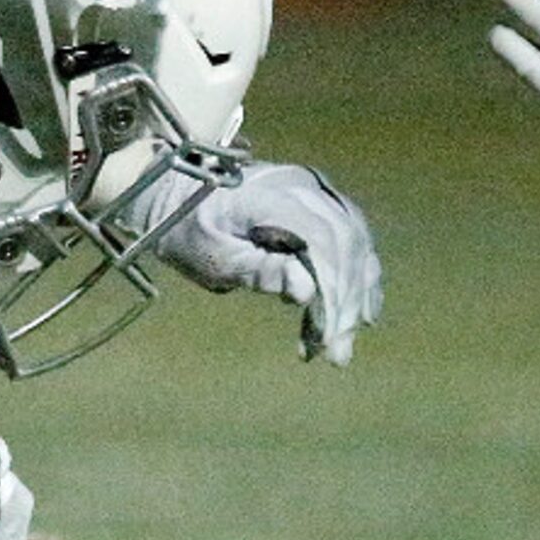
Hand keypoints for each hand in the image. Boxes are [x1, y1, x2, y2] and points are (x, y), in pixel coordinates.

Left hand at [135, 161, 382, 363]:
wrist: (177, 199)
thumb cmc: (189, 231)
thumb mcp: (211, 258)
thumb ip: (258, 272)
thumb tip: (307, 290)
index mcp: (272, 195)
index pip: (320, 238)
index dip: (331, 285)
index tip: (327, 332)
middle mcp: (303, 188)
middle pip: (345, 243)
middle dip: (345, 301)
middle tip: (336, 351)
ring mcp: (316, 195)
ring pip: (355, 245)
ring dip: (355, 298)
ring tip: (340, 346)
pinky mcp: (322, 210)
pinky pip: (354, 243)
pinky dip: (360, 281)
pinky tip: (362, 317)